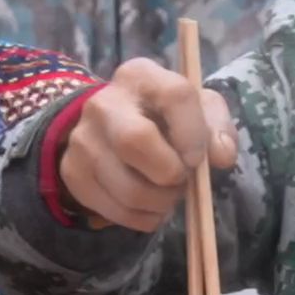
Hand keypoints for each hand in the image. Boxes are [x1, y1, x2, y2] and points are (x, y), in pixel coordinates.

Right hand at [56, 58, 236, 231]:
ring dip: (159, 202)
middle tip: (182, 181)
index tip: (199, 159)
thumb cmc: (166, 117)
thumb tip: (221, 157)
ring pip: (126, 187)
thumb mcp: (198, 109)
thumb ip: (217, 127)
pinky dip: (141, 218)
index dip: (193, 132)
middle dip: (169, 173)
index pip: (173, 95)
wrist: (114, 128)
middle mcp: (103, 103)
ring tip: (169, 196)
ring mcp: (82, 139)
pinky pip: (112, 209)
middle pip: (135, 140)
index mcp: (141, 76)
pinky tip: (150, 207)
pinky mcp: (73, 173)